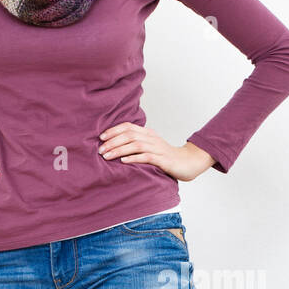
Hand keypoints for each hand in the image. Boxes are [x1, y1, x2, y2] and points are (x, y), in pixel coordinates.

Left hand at [99, 123, 213, 181]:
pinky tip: (123, 161)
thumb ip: (137, 144)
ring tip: (107, 156)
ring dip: (119, 150)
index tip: (101, 137)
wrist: (188, 162)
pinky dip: (134, 158)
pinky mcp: (163, 160)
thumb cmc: (166, 157)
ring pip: (136, 145)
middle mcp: (152, 138)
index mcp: (148, 133)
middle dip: (113, 141)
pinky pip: (146, 157)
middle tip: (100, 150)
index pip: (128, 126)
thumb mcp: (151, 147)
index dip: (114, 130)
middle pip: (129, 135)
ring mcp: (158, 149)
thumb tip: (116, 146)